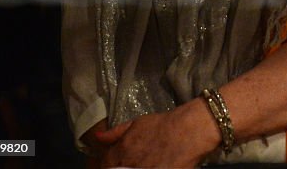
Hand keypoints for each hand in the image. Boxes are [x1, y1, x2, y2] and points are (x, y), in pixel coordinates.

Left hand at [97, 100, 217, 168]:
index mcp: (122, 150)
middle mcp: (129, 164)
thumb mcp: (138, 123)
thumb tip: (97, 136)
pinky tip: (152, 166)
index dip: (105, 163)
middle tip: (125, 165)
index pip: (104, 163)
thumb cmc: (164, 124)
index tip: (109, 163)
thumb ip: (116, 132)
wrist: (189, 131)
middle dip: (116, 168)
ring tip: (139, 164)